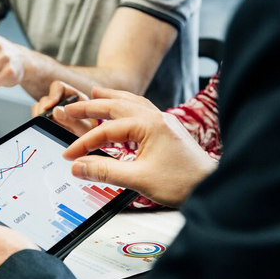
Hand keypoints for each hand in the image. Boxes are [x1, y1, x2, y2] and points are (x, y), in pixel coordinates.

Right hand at [31, 81, 93, 135]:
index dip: (52, 95)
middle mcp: (62, 101)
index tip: (48, 107)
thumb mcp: (85, 129)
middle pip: (46, 99)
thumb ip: (74, 121)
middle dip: (43, 111)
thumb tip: (56, 110)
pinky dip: (38, 123)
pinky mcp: (46, 119)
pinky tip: (45, 131)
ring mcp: (53, 110)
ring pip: (39, 107)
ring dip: (40, 117)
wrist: (88, 146)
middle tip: (43, 122)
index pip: (59, 88)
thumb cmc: (90, 134)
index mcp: (74, 97)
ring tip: (46, 128)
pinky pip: (36, 117)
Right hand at [62, 98, 217, 207]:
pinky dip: (128, 104)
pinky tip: (124, 108)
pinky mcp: (168, 130)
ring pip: (132, 101)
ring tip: (95, 92)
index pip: (107, 130)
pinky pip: (143, 109)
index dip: (84, 144)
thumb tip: (78, 167)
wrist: (211, 186)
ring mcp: (164, 122)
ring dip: (111, 97)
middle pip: (117, 105)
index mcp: (149, 125)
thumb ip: (105, 171)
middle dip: (90, 105)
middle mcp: (157, 118)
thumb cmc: (182, 183)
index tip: (69, 156)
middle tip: (69, 108)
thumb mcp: (139, 179)